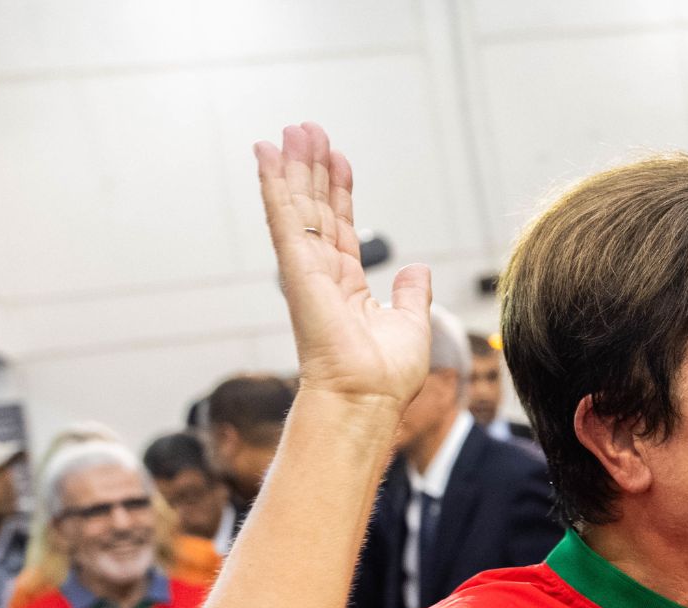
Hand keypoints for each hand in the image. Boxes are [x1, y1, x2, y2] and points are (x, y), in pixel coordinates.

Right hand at [255, 123, 431, 407]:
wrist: (369, 397)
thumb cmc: (387, 376)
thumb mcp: (411, 323)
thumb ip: (412, 294)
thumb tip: (417, 270)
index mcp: (347, 286)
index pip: (340, 226)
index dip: (339, 191)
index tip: (338, 158)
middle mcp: (323, 274)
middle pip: (315, 209)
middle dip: (312, 169)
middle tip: (307, 129)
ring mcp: (306, 271)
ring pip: (298, 207)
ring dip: (294, 167)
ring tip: (292, 129)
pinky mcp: (297, 271)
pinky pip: (285, 219)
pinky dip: (276, 186)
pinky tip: (270, 155)